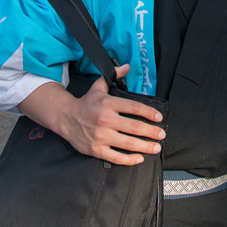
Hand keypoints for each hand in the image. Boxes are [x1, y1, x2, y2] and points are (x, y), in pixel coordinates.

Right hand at [23, 64, 164, 165]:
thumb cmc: (86, 103)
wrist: (65, 118)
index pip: (134, 108)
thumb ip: (114, 75)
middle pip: (135, 127)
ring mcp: (100, 136)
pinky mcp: (96, 150)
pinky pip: (116, 157)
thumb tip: (127, 66)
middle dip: (151, 132)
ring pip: (128, 143)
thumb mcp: (98, 86)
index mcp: (108, 103)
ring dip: (145, 147)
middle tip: (161, 134)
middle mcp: (105, 120)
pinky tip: (139, 158)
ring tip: (156, 147)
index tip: (159, 117)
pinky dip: (129, 160)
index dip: (149, 113)